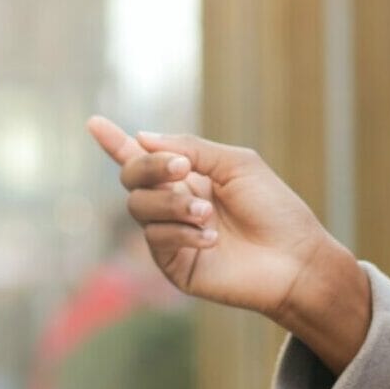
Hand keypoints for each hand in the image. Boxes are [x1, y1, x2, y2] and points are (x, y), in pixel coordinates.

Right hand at [86, 117, 367, 364]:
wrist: (295, 258)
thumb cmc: (274, 208)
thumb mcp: (236, 164)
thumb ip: (191, 148)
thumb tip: (141, 137)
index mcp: (188, 177)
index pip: (142, 157)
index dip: (115, 141)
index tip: (94, 122)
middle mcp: (173, 204)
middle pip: (132, 178)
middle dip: (151, 167)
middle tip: (183, 169)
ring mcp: (171, 236)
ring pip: (139, 208)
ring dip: (173, 204)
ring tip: (207, 213)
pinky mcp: (174, 265)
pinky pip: (157, 240)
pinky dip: (182, 233)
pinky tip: (211, 238)